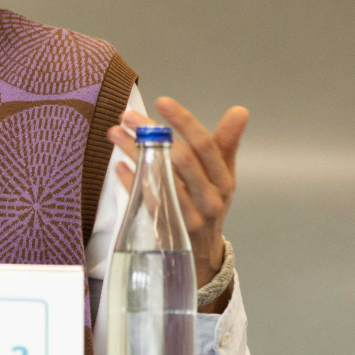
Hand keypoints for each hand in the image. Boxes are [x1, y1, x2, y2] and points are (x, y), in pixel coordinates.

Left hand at [109, 98, 247, 290]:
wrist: (202, 253)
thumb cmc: (210, 204)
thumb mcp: (223, 176)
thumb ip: (227, 143)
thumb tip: (240, 110)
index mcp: (223, 181)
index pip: (205, 146)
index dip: (184, 122)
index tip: (163, 101)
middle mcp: (208, 198)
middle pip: (180, 159)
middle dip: (151, 133)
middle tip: (128, 115)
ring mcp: (187, 215)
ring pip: (158, 177)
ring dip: (134, 152)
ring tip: (115, 132)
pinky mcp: (167, 227)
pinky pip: (146, 199)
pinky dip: (131, 180)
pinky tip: (119, 163)